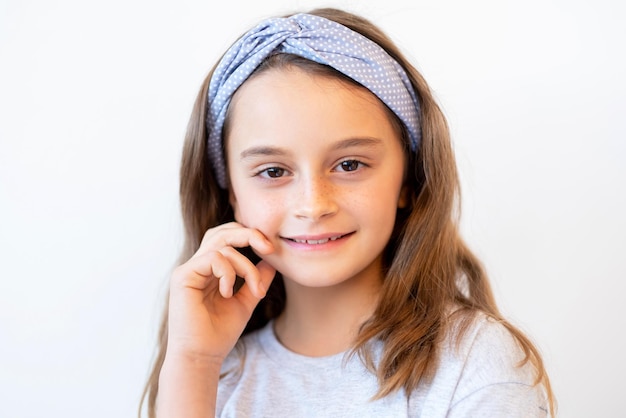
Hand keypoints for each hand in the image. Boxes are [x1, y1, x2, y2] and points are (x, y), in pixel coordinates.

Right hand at [165, 222, 276, 362]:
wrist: (202, 357)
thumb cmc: (220, 334)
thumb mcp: (247, 301)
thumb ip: (257, 279)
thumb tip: (271, 260)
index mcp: (210, 270)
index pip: (228, 238)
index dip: (250, 236)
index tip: (272, 251)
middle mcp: (198, 266)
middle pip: (222, 232)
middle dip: (248, 234)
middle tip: (269, 248)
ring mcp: (189, 270)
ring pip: (221, 245)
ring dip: (245, 266)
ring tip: (253, 290)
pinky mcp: (183, 276)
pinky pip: (212, 258)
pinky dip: (228, 273)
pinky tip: (228, 293)